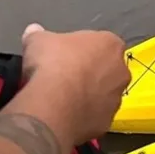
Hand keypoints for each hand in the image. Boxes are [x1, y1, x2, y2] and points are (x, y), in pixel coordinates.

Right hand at [21, 24, 130, 143]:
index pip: (99, 43)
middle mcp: (121, 71)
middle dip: (89, 73)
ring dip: (88, 96)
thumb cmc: (51, 64)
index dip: (80, 50)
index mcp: (111, 44)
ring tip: (62, 100)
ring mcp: (116, 98)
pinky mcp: (107, 122)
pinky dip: (82, 116)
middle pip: (106, 69)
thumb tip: (33, 31)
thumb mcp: (38, 41)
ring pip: (103, 95)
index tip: (64, 56)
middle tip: (64, 78)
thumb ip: (38, 35)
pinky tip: (64, 117)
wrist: (53, 104)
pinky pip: (94, 116)